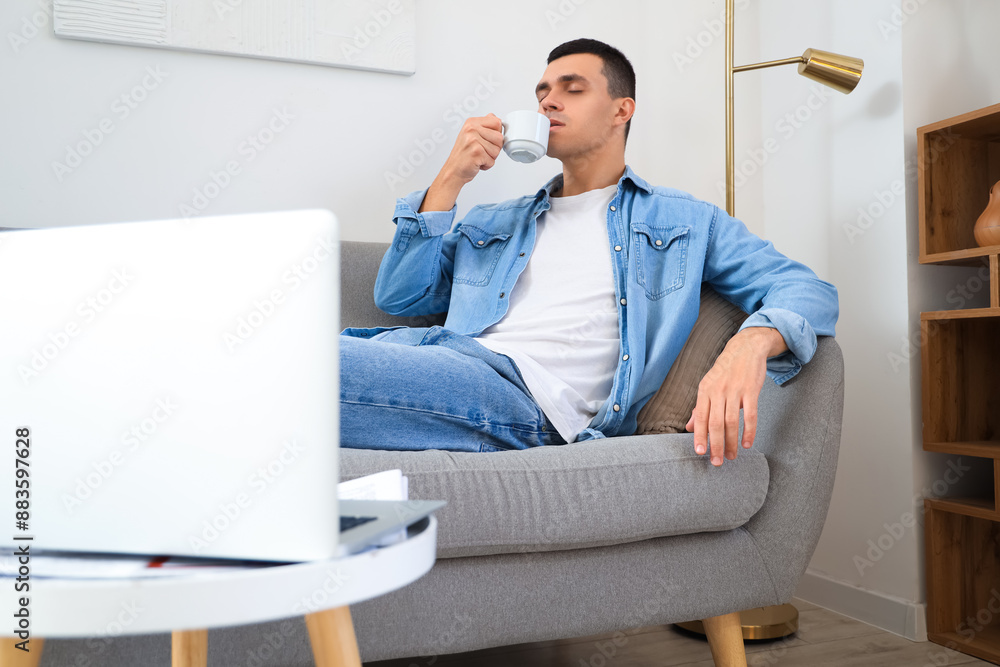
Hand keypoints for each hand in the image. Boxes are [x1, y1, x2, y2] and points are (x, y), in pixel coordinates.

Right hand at [419, 114, 503, 211]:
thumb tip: (495, 118)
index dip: (496, 134)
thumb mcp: (471, 134)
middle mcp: (471, 129)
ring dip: (490, 157)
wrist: (453, 170)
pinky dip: (487, 165)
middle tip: (482, 151)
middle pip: (499, 137)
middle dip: (494, 148)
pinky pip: (492, 160)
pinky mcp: (476, 152)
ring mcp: (473, 140)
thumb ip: (484, 126)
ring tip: (478, 157)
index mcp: (471, 122)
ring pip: (497, 150)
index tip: (487, 140)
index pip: (497, 122)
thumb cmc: (463, 155)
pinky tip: (477, 162)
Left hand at [685, 327, 786, 466]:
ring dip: (731, 442)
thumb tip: (690, 427)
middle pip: (715, 423)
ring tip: (732, 456)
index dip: (700, 437)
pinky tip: (748, 444)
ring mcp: (735, 390)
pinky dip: (749, 431)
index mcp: (705, 390)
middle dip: (715, 445)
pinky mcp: (751, 390)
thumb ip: (700, 408)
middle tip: (717, 462)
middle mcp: (718, 390)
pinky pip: (750, 415)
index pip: (701, 418)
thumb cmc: (726, 370)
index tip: (701, 453)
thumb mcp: (708, 385)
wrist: (746, 348)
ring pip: (731, 422)